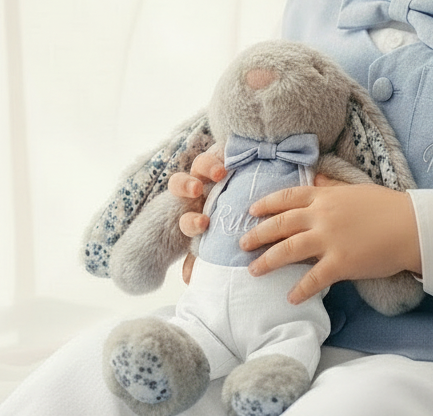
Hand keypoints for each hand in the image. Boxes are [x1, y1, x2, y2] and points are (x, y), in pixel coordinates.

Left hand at [167, 150, 225, 282]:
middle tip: (197, 191)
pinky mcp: (224, 155)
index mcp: (196, 214)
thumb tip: (189, 281)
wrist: (253, 191)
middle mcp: (199, 191)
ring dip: (205, 166)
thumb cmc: (234, 224)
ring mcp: (210, 172)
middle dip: (185, 186)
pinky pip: (218, 150)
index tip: (203, 224)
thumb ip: (203, 256)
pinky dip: (221, 154)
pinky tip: (232, 159)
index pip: (186, 219)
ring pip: (198, 164)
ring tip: (219, 173)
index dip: (191, 222)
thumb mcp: (217, 239)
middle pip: (180, 184)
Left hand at [240, 180, 421, 305]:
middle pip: (280, 224)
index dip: (266, 204)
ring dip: (267, 261)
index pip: (287, 197)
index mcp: (325, 196)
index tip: (251, 211)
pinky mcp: (340, 263)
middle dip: (258, 234)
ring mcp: (329, 240)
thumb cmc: (387, 207)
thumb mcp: (355, 189)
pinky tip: (290, 297)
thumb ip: (332, 186)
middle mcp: (321, 216)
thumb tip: (315, 179)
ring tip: (253, 270)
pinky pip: (313, 278)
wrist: (411, 226)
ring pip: (288, 250)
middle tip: (242, 244)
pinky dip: (299, 289)